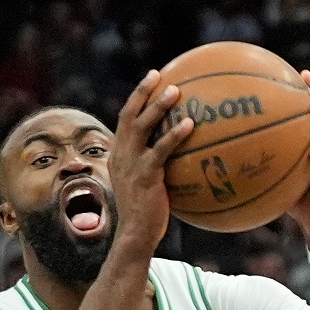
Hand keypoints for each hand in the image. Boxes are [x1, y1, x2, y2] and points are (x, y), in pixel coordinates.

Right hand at [110, 71, 194, 247]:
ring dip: (158, 107)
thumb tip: (183, 155)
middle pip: (128, 116)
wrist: (135, 234)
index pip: (124, 120)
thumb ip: (156, 167)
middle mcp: (121, 156)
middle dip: (142, 93)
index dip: (136, 98)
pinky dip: (174, 135)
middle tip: (159, 75)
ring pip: (141, 127)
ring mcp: (131, 165)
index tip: (151, 79)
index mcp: (119, 156)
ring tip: (176, 91)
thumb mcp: (146, 186)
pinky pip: (161, 150)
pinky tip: (191, 124)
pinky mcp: (145, 175)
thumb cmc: (146, 214)